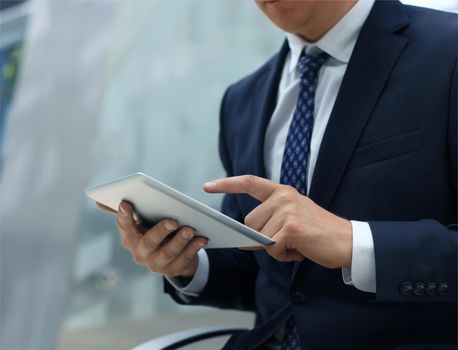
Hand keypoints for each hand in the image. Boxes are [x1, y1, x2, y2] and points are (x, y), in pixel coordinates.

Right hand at [96, 201, 207, 276]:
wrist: (170, 257)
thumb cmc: (152, 232)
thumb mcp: (140, 222)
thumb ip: (125, 212)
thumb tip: (97, 200)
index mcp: (130, 238)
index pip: (125, 227)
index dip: (124, 217)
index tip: (126, 203)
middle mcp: (140, 253)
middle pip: (148, 244)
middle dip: (159, 232)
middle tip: (172, 220)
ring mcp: (156, 264)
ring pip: (168, 254)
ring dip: (180, 241)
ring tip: (190, 229)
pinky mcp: (173, 270)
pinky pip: (184, 260)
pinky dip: (194, 249)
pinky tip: (202, 238)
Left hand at [203, 175, 351, 268]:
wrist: (347, 240)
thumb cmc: (317, 233)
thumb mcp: (291, 220)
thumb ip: (268, 223)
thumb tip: (244, 241)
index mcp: (282, 192)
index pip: (249, 183)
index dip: (227, 184)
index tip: (207, 186)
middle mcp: (283, 196)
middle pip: (249, 222)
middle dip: (263, 237)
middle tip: (289, 240)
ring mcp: (286, 210)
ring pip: (259, 237)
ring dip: (275, 248)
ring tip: (297, 244)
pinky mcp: (290, 227)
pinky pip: (272, 248)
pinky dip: (284, 256)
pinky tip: (300, 250)